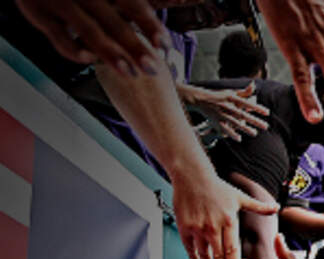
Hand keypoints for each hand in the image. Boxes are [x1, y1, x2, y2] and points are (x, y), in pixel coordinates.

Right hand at [15, 0, 168, 73]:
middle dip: (135, 46)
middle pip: (113, 21)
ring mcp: (59, 2)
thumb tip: (170, 13)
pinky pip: (58, 36)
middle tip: (152, 68)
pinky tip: (89, 59)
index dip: (150, 25)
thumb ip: (129, 5)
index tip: (164, 46)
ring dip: (110, 53)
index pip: (133, 4)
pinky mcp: (38, 14)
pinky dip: (74, 50)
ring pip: (88, 30)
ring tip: (129, 72)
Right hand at [174, 169, 277, 258]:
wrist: (192, 176)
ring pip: (203, 253)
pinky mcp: (184, 226)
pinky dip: (193, 255)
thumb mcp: (240, 197)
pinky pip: (188, 246)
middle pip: (218, 256)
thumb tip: (276, 207)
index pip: (232, 250)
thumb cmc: (216, 186)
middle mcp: (212, 226)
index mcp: (228, 221)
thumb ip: (258, 207)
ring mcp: (197, 227)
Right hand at [180, 82, 269, 141]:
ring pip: (235, 122)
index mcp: (232, 97)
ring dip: (245, 128)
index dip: (257, 108)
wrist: (201, 99)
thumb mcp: (231, 92)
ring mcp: (221, 114)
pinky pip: (225, 129)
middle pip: (243, 114)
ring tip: (255, 133)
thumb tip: (254, 85)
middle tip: (266, 126)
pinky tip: (239, 139)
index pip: (247, 103)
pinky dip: (231, 134)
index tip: (267, 113)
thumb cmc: (220, 96)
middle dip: (254, 121)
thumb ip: (244, 91)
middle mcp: (227, 105)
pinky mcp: (216, 121)